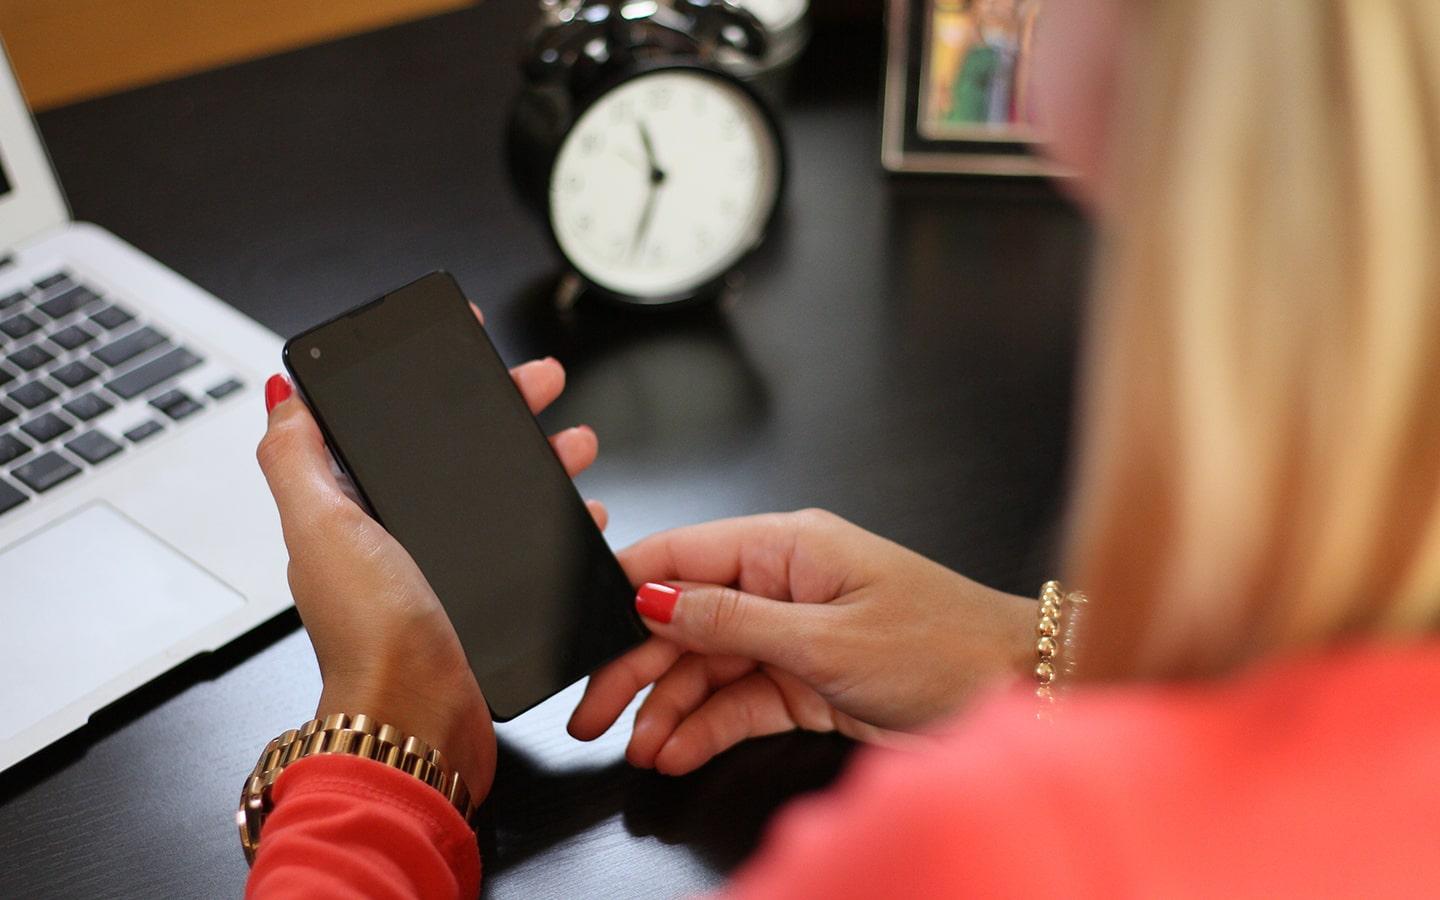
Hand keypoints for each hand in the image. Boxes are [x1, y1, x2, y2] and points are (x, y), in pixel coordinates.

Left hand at [255, 335, 604, 801]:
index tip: (462, 344)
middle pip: (455, 450)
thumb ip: (295, 457)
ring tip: (577, 443)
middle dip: (503, 408)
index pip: (390, 425)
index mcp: (352, 508)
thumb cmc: (372, 633)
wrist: (421, 721)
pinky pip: (526, 543)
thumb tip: (280, 392)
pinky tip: (583, 511)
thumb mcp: (322, 527)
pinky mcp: (482, 598)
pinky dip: (556, 520)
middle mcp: (396, 534)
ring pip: (499, 491)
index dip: (425, 381)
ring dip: (540, 457)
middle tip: (541, 381)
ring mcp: (442, 566)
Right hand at [568, 510, 1034, 774]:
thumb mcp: (826, 639)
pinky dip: (707, 725)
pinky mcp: (806, 679)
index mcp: (787, 546)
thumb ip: (732, 623)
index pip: (682, 556)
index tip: (577, 627)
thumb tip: (654, 601)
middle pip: (684, 619)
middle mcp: (784, 583)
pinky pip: (740, 699)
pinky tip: (677, 749)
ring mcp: (793, 633)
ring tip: (637, 744)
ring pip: (706, 666)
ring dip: (668, 706)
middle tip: (593, 712)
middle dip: (634, 665)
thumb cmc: (944, 646)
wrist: (1018, 692)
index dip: (624, 590)